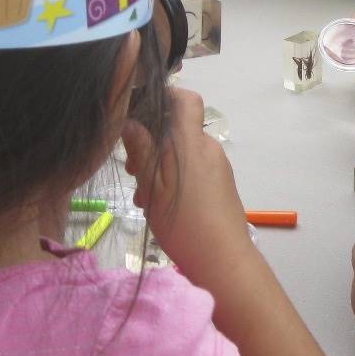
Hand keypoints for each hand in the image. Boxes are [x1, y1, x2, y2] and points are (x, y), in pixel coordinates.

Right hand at [122, 86, 249, 273]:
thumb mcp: (153, 188)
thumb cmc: (184, 223)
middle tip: (132, 172)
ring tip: (144, 198)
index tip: (141, 112)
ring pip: (182, 153)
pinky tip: (159, 206)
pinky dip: (173, 178)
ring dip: (159, 167)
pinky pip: (192, 168)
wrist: (224, 260)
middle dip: (152, 144)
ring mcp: (217, 166)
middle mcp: (208, 148)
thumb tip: (130, 120)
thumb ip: (142, 151)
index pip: (186, 99)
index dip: (166, 96)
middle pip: (178, 129)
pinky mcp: (220, 183)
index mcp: (191, 143)